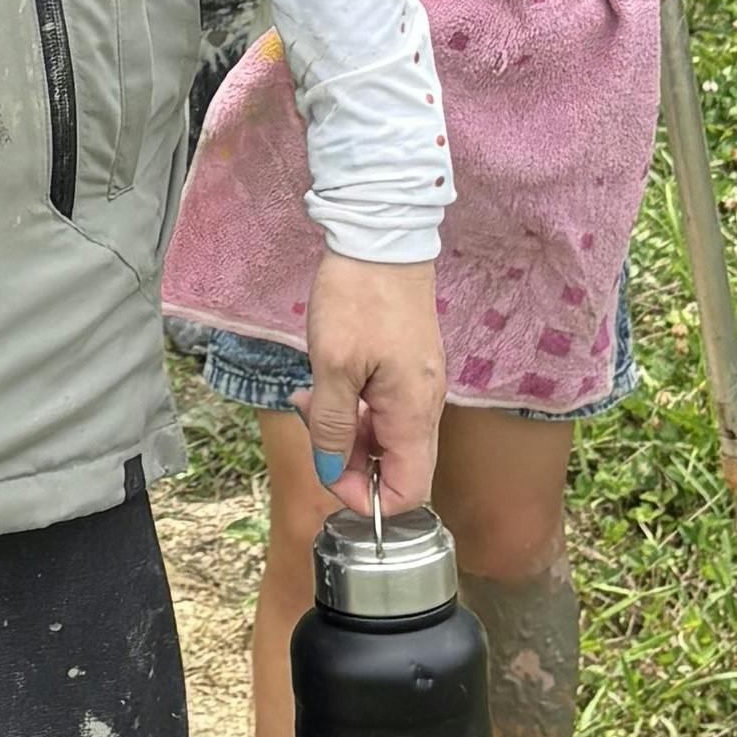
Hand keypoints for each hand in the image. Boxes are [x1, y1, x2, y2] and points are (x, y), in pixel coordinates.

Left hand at [303, 252, 446, 511]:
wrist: (381, 238)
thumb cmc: (359, 296)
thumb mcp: (332, 366)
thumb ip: (332, 427)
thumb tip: (331, 473)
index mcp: (413, 413)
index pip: (410, 493)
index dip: (367, 498)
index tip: (328, 473)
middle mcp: (424, 407)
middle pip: (396, 469)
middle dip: (349, 462)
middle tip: (314, 426)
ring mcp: (417, 387)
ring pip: (386, 439)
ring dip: (345, 432)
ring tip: (312, 399)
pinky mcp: (406, 369)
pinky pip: (383, 410)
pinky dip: (353, 408)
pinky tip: (326, 384)